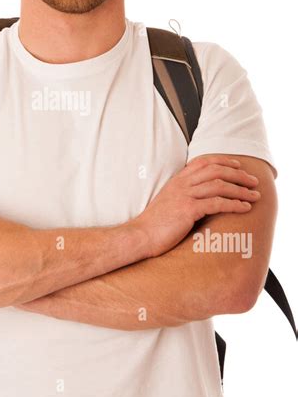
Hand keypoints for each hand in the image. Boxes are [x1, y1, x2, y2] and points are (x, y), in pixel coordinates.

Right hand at [130, 155, 260, 257]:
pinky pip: (217, 203)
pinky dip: (234, 204)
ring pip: (219, 185)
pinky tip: (244, 208)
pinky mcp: (188, 210)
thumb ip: (183, 194)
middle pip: (216, 171)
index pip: (204, 162)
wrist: (140, 235)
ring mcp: (185, 196)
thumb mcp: (168, 201)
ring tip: (255, 196)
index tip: (238, 165)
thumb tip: (201, 196)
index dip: (223, 161)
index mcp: (178, 180)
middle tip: (253, 181)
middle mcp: (182, 184)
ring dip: (241, 190)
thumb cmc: (155, 223)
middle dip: (238, 174)